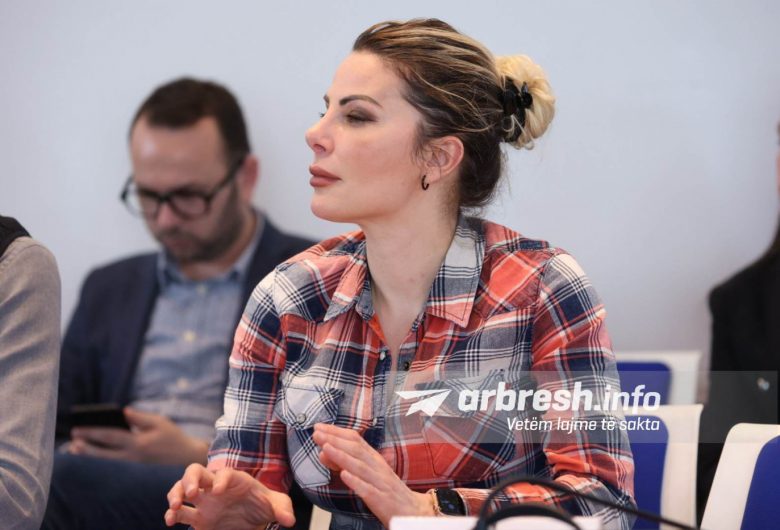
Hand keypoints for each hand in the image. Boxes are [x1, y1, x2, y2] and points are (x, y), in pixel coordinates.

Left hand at [69, 407, 208, 464]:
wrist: (185, 457)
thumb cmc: (172, 436)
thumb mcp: (159, 422)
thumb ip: (140, 417)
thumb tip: (122, 411)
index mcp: (139, 443)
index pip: (111, 436)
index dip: (92, 432)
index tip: (78, 429)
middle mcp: (133, 457)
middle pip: (104, 453)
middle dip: (86, 446)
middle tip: (72, 439)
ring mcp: (133, 467)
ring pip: (105, 463)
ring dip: (89, 456)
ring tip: (74, 449)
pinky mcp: (134, 472)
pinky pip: (112, 467)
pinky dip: (99, 462)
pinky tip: (90, 457)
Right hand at [165, 464, 294, 528]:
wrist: (253, 519)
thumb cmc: (264, 505)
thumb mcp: (276, 505)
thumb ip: (283, 509)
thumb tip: (289, 521)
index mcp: (233, 479)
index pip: (224, 472)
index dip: (220, 479)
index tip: (218, 491)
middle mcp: (214, 486)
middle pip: (195, 471)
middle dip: (190, 479)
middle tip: (191, 493)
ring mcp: (203, 500)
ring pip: (181, 487)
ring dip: (176, 494)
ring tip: (175, 508)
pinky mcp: (197, 517)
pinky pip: (180, 512)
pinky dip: (173, 514)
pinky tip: (171, 520)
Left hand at [312, 423, 434, 525]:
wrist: (413, 511)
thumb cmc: (387, 491)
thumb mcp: (366, 474)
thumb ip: (345, 462)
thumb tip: (323, 451)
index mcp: (374, 459)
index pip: (355, 440)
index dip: (337, 432)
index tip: (319, 426)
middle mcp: (378, 467)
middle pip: (356, 450)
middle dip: (335, 440)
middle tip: (317, 433)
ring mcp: (381, 483)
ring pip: (360, 467)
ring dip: (342, 456)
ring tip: (326, 448)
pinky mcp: (383, 500)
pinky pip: (369, 490)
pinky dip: (356, 482)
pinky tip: (344, 476)